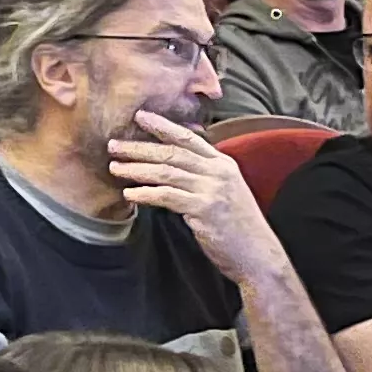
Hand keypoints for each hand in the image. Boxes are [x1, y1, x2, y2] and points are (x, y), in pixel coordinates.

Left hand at [106, 113, 274, 282]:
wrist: (258, 255)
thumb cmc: (238, 227)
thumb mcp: (225, 192)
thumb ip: (204, 176)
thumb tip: (174, 166)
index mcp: (223, 164)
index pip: (189, 138)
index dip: (163, 126)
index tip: (140, 117)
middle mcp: (218, 171)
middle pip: (172, 152)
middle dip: (140, 147)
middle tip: (114, 144)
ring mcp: (212, 189)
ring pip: (167, 171)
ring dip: (137, 169)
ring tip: (115, 167)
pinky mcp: (204, 208)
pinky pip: (168, 196)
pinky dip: (146, 193)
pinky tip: (130, 193)